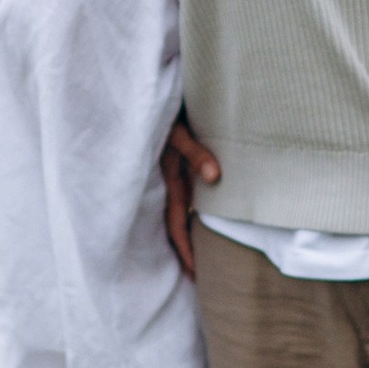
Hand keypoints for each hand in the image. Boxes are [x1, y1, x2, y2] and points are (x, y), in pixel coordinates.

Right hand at [162, 116, 218, 274]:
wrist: (154, 91)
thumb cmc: (169, 111)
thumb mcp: (180, 131)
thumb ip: (195, 152)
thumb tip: (214, 177)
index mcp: (168, 180)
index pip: (178, 225)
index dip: (186, 250)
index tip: (194, 274)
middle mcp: (169, 181)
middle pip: (177, 224)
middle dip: (186, 250)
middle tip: (197, 276)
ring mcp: (172, 173)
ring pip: (180, 211)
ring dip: (188, 234)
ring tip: (198, 255)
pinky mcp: (176, 162)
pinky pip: (183, 194)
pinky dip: (190, 211)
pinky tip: (200, 216)